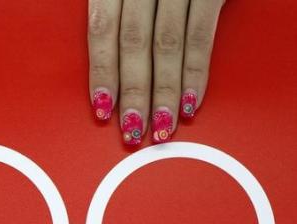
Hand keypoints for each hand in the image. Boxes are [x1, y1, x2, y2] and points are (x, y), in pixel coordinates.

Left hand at [87, 0, 224, 145]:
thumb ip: (112, 12)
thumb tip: (101, 61)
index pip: (101, 31)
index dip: (102, 73)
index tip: (102, 109)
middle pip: (133, 44)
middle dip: (133, 93)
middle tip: (131, 131)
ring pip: (166, 44)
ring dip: (163, 92)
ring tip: (160, 127)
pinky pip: (202, 34)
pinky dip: (195, 72)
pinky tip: (189, 102)